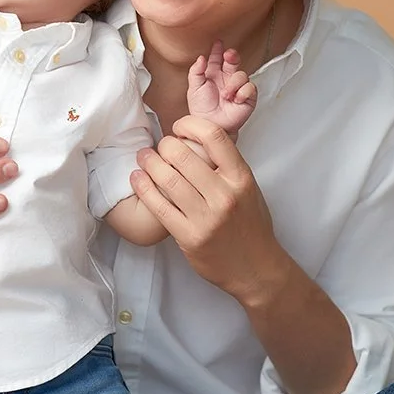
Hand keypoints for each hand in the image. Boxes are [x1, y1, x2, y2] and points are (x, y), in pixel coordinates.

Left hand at [129, 114, 282, 300]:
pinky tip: (137, 179)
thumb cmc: (251, 226)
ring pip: (168, 179)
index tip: (180, 127)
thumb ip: (227, 166)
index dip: (190, 124)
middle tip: (158, 146)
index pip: (214, 137)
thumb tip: (195, 140)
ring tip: (143, 158)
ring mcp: (206, 218)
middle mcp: (225, 195)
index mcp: (241, 178)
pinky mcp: (189, 236)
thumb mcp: (249, 189)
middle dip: (164, 145)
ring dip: (149, 163)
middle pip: (183, 155)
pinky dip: (144, 188)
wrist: (256, 269)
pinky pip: (160, 207)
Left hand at [186, 41, 256, 136]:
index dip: (218, 50)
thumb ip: (196, 71)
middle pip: (234, 61)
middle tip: (229, 56)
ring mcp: (237, 88)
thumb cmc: (201, 110)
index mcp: (213, 75)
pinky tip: (235, 99)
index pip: (217, 58)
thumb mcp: (194, 88)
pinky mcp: (247, 97)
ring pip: (242, 75)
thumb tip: (201, 58)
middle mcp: (226, 79)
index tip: (217, 42)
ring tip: (226, 95)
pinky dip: (242, 92)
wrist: (210, 125)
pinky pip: (250, 88)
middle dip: (232, 56)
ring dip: (233, 84)